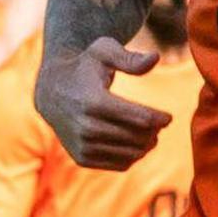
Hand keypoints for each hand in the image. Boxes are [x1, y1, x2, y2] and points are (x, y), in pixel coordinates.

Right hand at [37, 37, 168, 170]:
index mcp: (93, 102)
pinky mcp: (82, 158)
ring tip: (147, 132)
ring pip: (132, 153)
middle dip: (154, 131)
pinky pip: (122, 164)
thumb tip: (155, 57)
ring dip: (146, 144)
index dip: (160, 119)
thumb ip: (129, 57)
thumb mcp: (102, 52)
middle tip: (156, 124)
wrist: (51, 91)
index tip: (167, 117)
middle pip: (139, 137)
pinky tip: (132, 142)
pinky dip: (133, 155)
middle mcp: (85, 127)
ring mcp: (82, 145)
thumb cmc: (84, 68)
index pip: (141, 119)